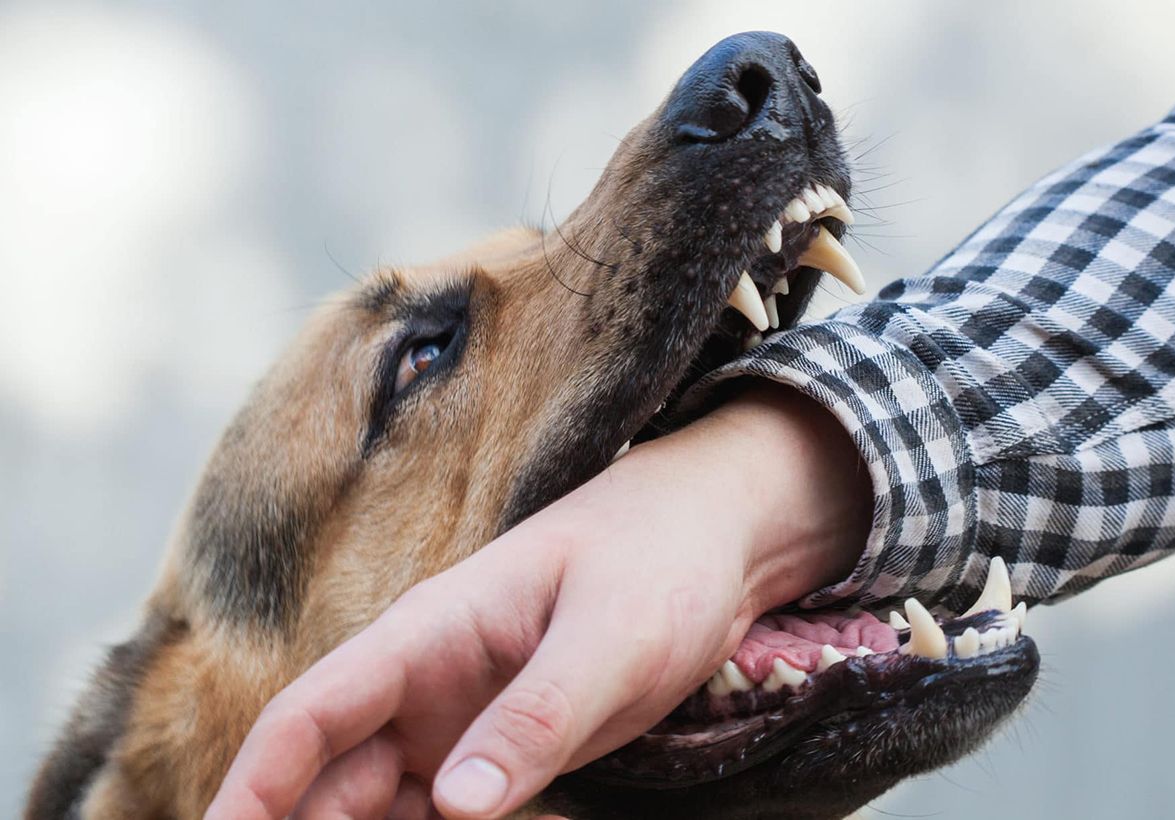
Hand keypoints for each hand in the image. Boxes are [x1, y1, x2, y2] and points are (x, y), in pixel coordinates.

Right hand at [206, 385, 869, 818]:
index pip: (309, 715)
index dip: (254, 787)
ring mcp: (462, 717)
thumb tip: (454, 806)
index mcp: (428, 633)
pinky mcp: (505, 745)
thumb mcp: (610, 638)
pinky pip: (443, 812)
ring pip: (377, 803)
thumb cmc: (659, 561)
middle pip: (329, 776)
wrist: (717, 539)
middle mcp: (427, 681)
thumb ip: (537, 716)